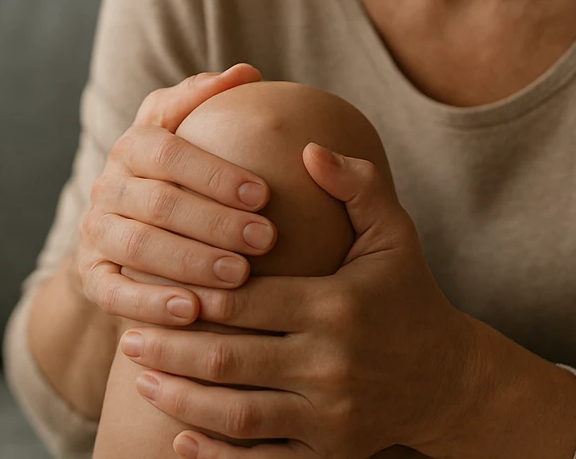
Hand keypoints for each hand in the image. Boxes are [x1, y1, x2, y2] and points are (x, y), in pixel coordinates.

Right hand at [75, 64, 278, 327]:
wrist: (126, 233)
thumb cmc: (177, 176)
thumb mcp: (184, 131)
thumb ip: (207, 101)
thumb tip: (246, 73)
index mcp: (132, 146)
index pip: (168, 152)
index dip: (214, 173)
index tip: (264, 193)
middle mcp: (107, 186)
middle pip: (158, 203)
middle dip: (215, 222)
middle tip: (267, 239)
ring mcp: (95, 232)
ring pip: (138, 247)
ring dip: (191, 262)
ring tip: (239, 276)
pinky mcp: (91, 276)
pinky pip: (114, 292)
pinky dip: (151, 303)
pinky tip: (192, 312)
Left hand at [118, 145, 474, 457]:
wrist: (448, 379)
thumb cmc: (409, 295)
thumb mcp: (394, 235)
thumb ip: (357, 187)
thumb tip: (311, 148)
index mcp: (336, 308)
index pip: (247, 300)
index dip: (194, 292)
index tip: (153, 279)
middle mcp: (330, 366)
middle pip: (230, 360)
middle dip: (173, 348)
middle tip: (128, 334)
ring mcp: (329, 417)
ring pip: (237, 415)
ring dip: (181, 400)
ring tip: (140, 377)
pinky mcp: (328, 454)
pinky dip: (217, 455)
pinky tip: (177, 436)